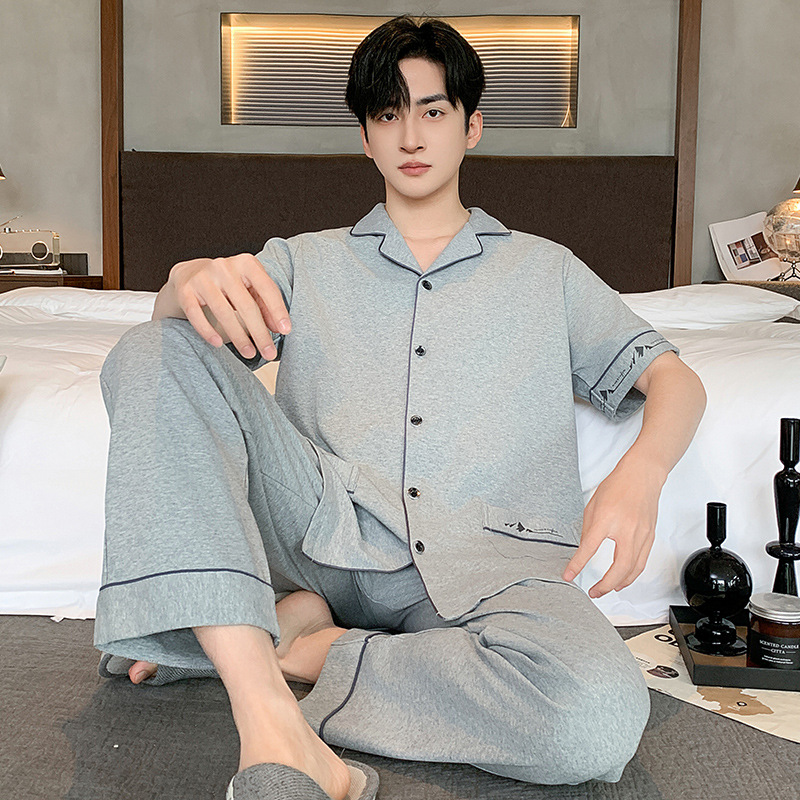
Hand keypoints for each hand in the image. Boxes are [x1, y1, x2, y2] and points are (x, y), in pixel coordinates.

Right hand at [167, 253, 290, 359]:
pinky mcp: (185, 291)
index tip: (286, 331)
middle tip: (270, 353)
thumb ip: (266, 306)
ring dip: (238, 337)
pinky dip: (207, 331)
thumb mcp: (251, 289)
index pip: (266, 287)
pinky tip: (218, 344)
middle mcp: (224, 267)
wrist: (191, 274)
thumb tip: (280, 329)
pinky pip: (196, 315)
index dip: (277, 310)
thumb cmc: (230, 285)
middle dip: (260, 332)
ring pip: (223, 312)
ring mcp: (203, 278)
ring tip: (250, 353)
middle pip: (246, 304)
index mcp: (246, 263)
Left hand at [561, 457, 664, 597]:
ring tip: (607, 589)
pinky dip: (632, 574)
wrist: (642, 475)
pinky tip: (623, 578)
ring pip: (633, 569)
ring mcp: (642, 534)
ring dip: (619, 584)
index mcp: (606, 519)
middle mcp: (626, 529)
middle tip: (593, 592)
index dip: (577, 565)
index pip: (589, 548)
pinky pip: (642, 562)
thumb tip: (584, 550)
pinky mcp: (650, 537)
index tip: (569, 575)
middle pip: (619, 568)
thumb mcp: (592, 505)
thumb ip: (588, 529)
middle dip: (605, 585)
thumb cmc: (617, 486)